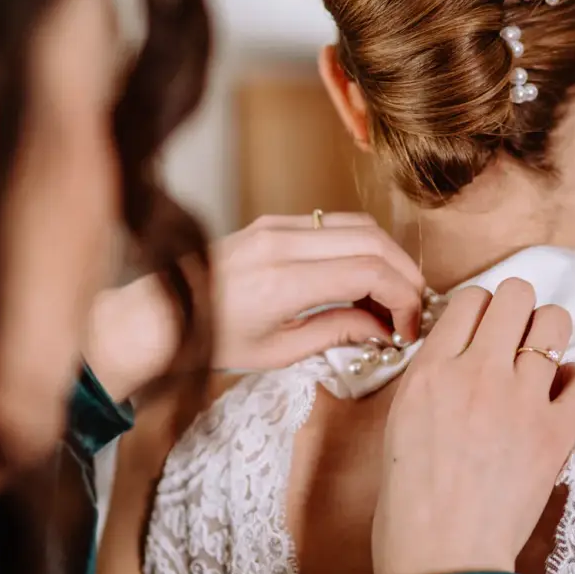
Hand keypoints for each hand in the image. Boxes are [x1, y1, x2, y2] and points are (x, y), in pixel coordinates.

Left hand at [85, 212, 423, 401]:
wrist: (163, 314)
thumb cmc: (212, 339)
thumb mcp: (279, 351)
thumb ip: (337, 332)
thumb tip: (383, 327)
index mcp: (281, 281)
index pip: (369, 271)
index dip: (403, 298)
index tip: (408, 327)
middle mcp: (281, 243)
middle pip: (374, 241)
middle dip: (405, 275)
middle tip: (410, 312)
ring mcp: (276, 226)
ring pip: (359, 225)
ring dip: (387, 258)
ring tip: (390, 298)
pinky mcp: (273, 222)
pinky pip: (334, 224)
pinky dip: (361, 248)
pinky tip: (362, 281)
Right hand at [372, 279, 574, 573]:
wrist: (442, 559)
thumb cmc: (410, 503)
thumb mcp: (400, 422)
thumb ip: (431, 379)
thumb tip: (460, 354)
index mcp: (430, 371)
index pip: (469, 299)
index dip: (480, 310)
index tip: (482, 331)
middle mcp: (477, 373)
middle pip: (515, 294)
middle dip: (518, 309)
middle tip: (514, 338)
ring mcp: (521, 400)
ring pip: (555, 322)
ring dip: (549, 335)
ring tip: (541, 361)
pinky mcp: (556, 433)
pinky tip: (562, 397)